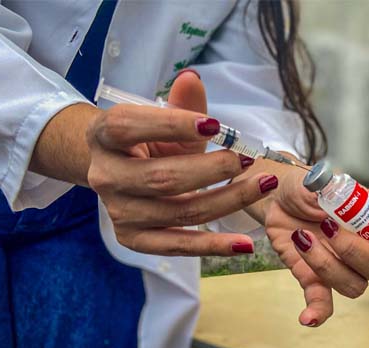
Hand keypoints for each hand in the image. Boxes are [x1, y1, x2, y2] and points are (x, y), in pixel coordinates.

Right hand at [86, 71, 277, 255]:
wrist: (120, 171)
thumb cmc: (150, 141)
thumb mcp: (165, 119)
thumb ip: (182, 104)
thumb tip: (192, 79)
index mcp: (104, 135)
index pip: (130, 127)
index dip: (172, 125)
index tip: (216, 126)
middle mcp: (105, 176)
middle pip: (162, 178)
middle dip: (212, 169)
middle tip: (247, 159)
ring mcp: (119, 212)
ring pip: (179, 212)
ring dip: (228, 201)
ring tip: (263, 186)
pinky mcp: (133, 239)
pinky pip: (178, 246)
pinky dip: (214, 246)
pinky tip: (245, 244)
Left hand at [265, 170, 368, 325]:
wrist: (278, 198)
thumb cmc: (311, 188)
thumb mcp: (327, 184)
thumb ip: (352, 193)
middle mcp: (368, 252)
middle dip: (357, 251)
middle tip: (329, 226)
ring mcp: (343, 269)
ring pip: (354, 286)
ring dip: (327, 265)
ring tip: (302, 237)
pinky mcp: (316, 280)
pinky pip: (323, 303)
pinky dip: (317, 312)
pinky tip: (307, 318)